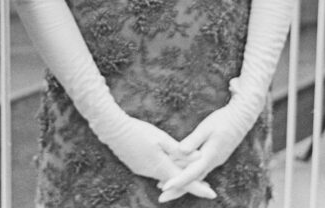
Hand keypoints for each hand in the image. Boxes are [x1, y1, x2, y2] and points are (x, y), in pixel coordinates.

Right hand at [100, 116, 214, 200]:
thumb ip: (180, 150)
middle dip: (190, 184)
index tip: (212, 194)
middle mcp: (152, 173)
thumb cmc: (138, 130)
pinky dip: (165, 171)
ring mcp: (143, 171)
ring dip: (177, 176)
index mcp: (161, 166)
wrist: (112, 130)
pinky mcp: (136, 167)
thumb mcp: (161, 138)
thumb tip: (199, 157)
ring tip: (190, 176)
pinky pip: (155, 172)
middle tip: (206, 187)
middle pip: (175, 181)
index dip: (199, 189)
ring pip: (165, 176)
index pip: (185, 181)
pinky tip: (168, 166)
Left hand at [157, 108, 244, 201]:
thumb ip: (194, 140)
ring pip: (197, 177)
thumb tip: (180, 151)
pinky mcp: (215, 157)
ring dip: (183, 184)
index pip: (191, 173)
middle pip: (193, 181)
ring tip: (166, 187)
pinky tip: (181, 173)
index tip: (164, 187)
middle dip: (178, 190)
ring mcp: (215, 161)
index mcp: (209, 156)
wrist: (241, 118)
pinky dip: (190, 175)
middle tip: (161, 197)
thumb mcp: (206, 128)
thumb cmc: (223, 120)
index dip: (177, 181)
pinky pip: (200, 170)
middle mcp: (212, 162)